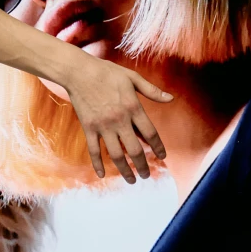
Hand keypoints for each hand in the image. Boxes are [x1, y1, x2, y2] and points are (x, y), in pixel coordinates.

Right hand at [65, 57, 173, 183]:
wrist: (79, 71)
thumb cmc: (107, 72)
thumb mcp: (132, 77)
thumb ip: (152, 90)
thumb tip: (171, 99)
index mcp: (133, 107)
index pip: (150, 133)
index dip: (158, 147)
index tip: (162, 157)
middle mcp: (119, 119)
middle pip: (135, 150)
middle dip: (143, 166)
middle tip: (146, 175)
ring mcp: (103, 126)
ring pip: (116, 155)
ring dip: (125, 171)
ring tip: (132, 180)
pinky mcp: (88, 128)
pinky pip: (94, 151)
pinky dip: (98, 164)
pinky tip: (102, 174)